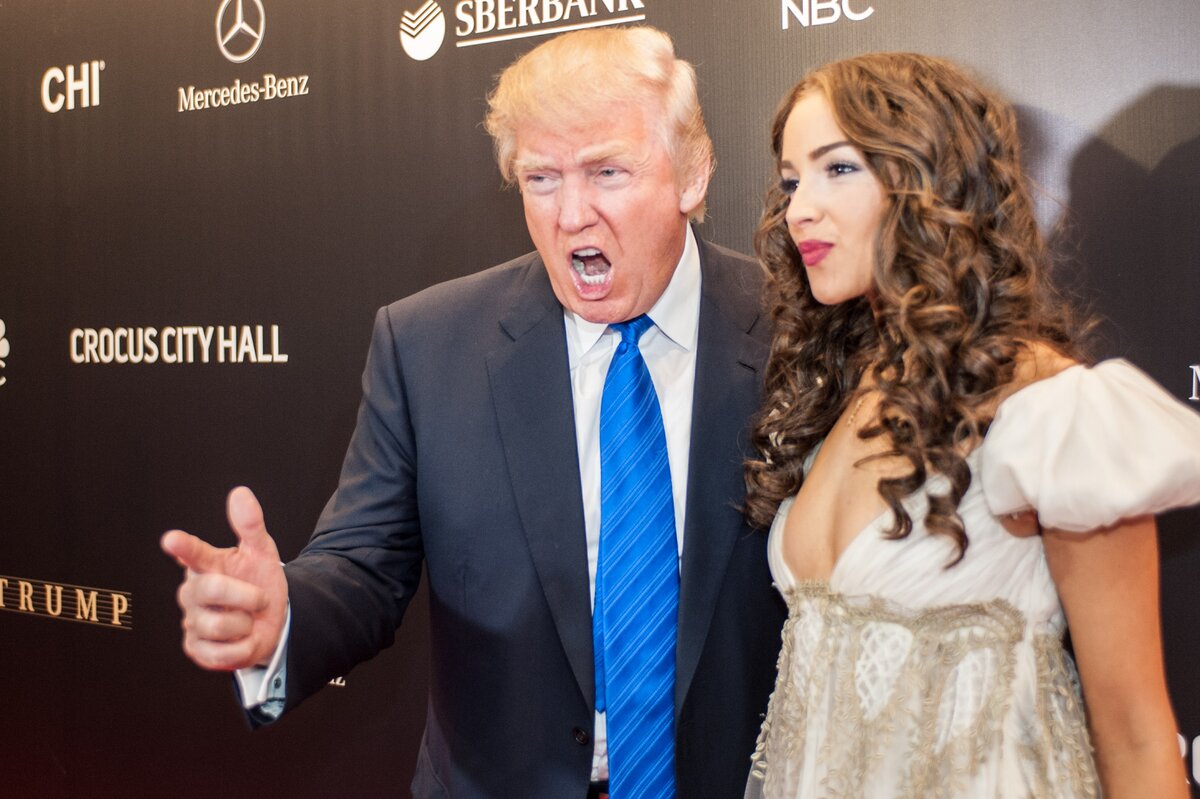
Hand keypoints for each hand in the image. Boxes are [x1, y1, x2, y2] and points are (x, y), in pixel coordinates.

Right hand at [161, 487, 288, 670]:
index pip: (193, 553)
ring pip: (218, 625)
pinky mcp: (197, 649)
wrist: (272, 621)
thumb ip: (250, 525)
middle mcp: (193, 592)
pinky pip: (221, 653)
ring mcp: (192, 621)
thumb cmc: (259, 582)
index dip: (183, 547)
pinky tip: (242, 639)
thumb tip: (240, 493)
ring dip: (245, 624)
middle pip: (211, 589)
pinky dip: (242, 647)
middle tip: (261, 598)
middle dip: (245, 594)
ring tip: (247, 620)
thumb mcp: (262, 553)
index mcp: (206, 565)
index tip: (171, 539)